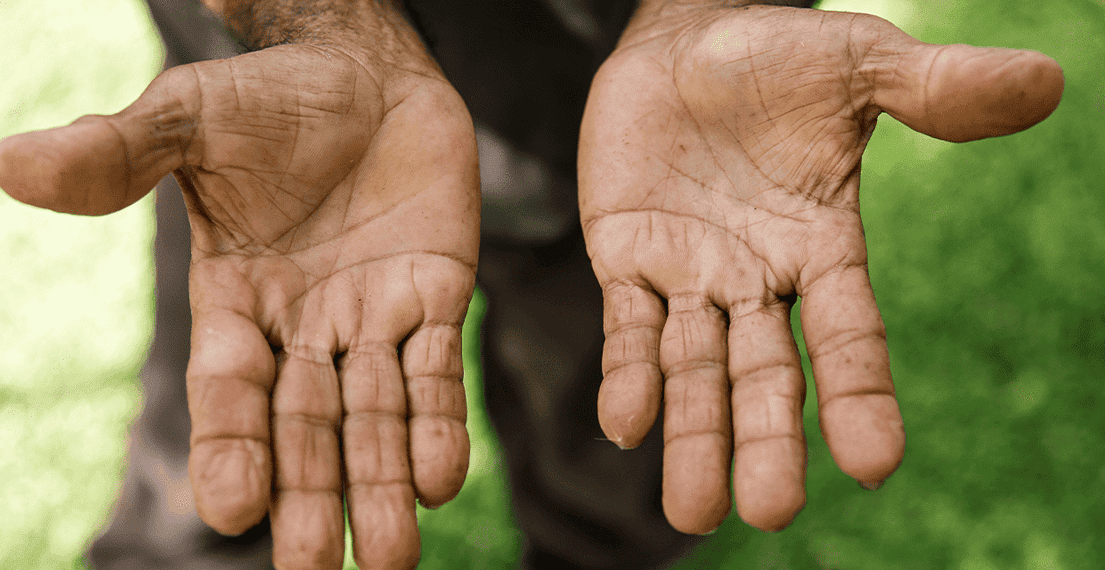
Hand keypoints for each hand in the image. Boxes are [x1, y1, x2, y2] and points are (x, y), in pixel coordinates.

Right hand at [0, 11, 478, 568]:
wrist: (366, 73)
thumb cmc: (271, 99)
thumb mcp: (190, 117)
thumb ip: (119, 152)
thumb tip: (13, 164)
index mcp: (235, 303)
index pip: (228, 390)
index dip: (231, 446)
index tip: (233, 510)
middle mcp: (303, 328)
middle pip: (306, 426)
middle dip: (312, 495)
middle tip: (315, 568)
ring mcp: (373, 318)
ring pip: (376, 415)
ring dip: (383, 484)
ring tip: (392, 557)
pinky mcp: (437, 297)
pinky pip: (439, 370)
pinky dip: (439, 422)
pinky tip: (441, 478)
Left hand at [579, 3, 1060, 533]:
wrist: (683, 39)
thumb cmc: (777, 56)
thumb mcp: (860, 65)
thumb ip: (936, 88)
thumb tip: (1045, 80)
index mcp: (822, 247)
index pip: (849, 334)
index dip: (861, 395)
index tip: (875, 464)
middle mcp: (759, 279)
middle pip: (766, 375)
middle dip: (765, 440)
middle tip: (768, 512)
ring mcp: (691, 276)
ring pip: (694, 370)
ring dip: (692, 437)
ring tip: (693, 511)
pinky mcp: (627, 260)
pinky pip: (626, 329)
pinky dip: (627, 376)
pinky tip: (626, 424)